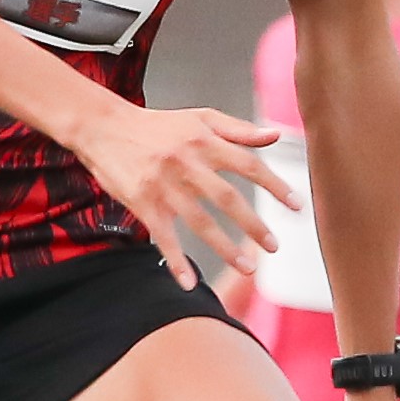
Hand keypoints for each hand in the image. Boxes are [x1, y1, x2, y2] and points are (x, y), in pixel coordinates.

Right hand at [73, 99, 298, 291]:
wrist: (103, 127)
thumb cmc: (157, 125)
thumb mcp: (199, 118)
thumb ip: (239, 129)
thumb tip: (276, 137)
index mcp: (204, 141)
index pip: (248, 165)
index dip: (274, 185)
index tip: (296, 206)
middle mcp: (186, 163)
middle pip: (227, 197)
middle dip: (253, 224)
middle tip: (274, 247)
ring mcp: (164, 185)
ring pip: (199, 221)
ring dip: (225, 248)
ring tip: (248, 269)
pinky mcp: (143, 202)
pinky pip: (163, 237)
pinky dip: (175, 261)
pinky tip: (188, 282)